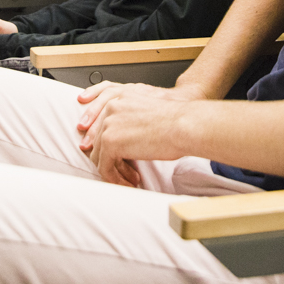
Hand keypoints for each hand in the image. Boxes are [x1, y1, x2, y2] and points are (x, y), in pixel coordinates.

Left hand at [74, 81, 197, 185]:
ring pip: (100, 157)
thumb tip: (125, 144)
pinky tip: (128, 183)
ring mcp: (108, 125)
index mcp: (119, 100)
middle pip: (99, 142)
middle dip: (113, 161)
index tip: (118, 161)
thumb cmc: (175, 122)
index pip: (103, 127)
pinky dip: (114, 179)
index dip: (109, 148)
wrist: (184, 125)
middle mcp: (110, 109)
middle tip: (128, 173)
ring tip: (130, 180)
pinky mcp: (110, 142)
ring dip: (115, 172)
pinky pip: (105, 167)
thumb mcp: (146, 116)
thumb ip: (130, 124)